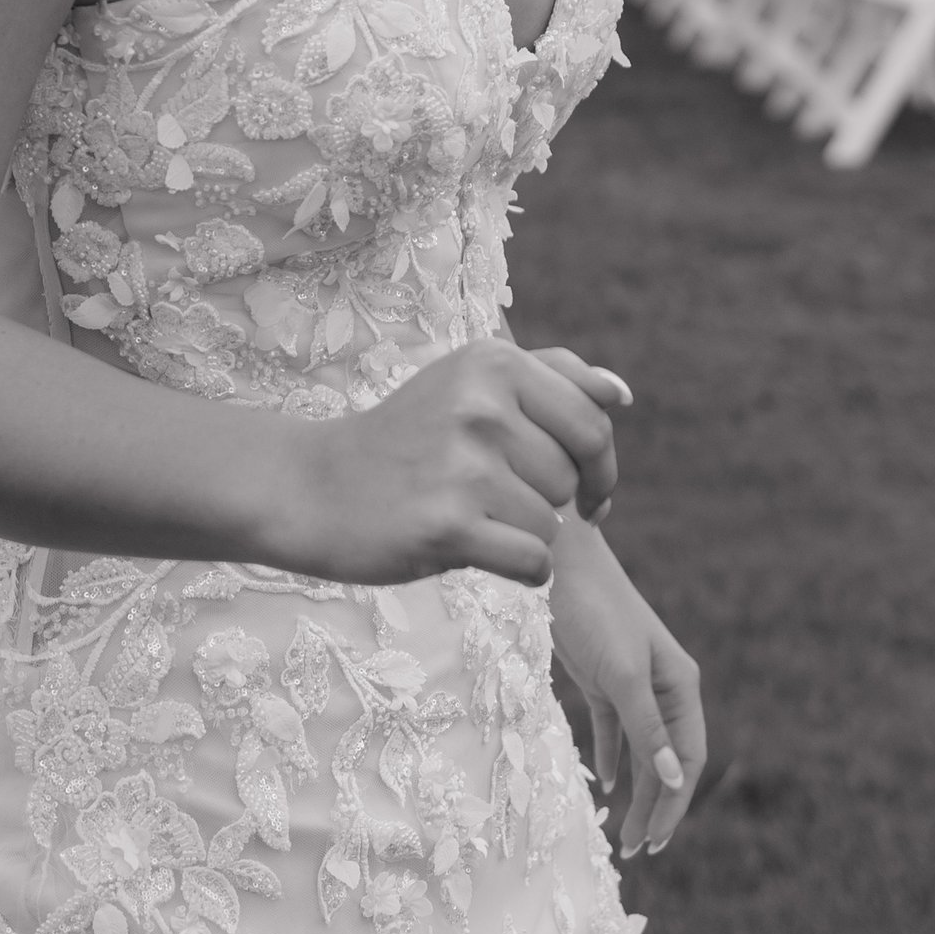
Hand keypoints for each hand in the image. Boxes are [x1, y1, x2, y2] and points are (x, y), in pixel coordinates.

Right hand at [263, 339, 627, 587]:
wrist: (313, 487)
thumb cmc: (406, 438)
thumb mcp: (468, 381)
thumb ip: (550, 376)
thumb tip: (621, 393)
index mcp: (494, 363)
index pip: (594, 423)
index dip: (601, 467)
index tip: (585, 490)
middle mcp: (480, 406)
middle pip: (572, 479)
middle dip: (547, 501)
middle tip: (492, 499)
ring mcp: (463, 466)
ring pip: (552, 524)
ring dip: (522, 535)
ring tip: (469, 517)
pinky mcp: (446, 525)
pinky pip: (533, 562)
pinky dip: (518, 571)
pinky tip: (476, 551)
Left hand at [547, 518, 707, 858]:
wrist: (556, 563)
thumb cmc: (594, 612)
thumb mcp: (622, 673)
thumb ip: (647, 726)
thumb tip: (673, 781)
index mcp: (680, 686)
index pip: (687, 758)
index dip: (674, 803)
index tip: (655, 842)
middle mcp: (664, 688)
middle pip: (666, 760)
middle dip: (655, 807)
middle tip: (636, 852)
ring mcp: (634, 684)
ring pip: (642, 750)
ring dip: (636, 790)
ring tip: (623, 835)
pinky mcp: (603, 680)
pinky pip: (616, 729)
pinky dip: (614, 757)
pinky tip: (608, 785)